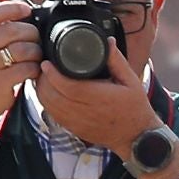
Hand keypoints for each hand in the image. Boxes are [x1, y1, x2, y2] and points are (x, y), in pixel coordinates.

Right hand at [0, 0, 44, 128]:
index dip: (11, 8)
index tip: (26, 10)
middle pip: (13, 30)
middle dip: (31, 33)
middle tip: (36, 41)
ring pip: (22, 49)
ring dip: (36, 52)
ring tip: (35, 57)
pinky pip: (25, 69)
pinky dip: (34, 69)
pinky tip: (32, 71)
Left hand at [33, 58, 165, 164]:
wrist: (135, 137)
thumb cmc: (134, 108)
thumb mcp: (131, 81)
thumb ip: (117, 60)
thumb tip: (108, 42)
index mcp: (99, 97)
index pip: (67, 86)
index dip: (52, 74)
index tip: (47, 63)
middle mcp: (85, 111)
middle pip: (53, 95)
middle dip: (43, 80)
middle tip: (43, 66)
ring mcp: (77, 122)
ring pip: (49, 105)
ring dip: (42, 90)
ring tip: (44, 77)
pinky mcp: (73, 128)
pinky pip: (53, 114)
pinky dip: (47, 102)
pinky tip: (49, 92)